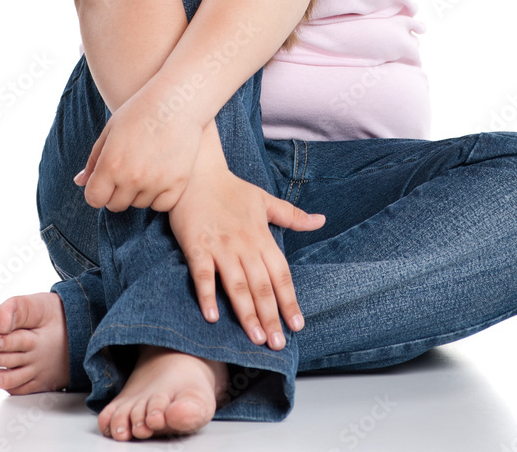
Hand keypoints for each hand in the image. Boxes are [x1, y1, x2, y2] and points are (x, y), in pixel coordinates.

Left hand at [73, 87, 203, 211]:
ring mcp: (156, 182)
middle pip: (116, 205)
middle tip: (129, 170)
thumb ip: (94, 160)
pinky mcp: (178, 183)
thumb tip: (79, 182)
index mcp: (110, 165)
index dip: (98, 191)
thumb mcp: (110, 131)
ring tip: (147, 166)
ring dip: (140, 192)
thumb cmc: (140, 112)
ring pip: (140, 204)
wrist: (176, 101)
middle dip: (117, 192)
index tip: (106, 181)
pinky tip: (161, 175)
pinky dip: (160, 195)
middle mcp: (132, 177)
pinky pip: (162, 205)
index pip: (94, 199)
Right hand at [168, 164, 325, 349]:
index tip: (298, 324)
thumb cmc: (231, 188)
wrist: (196, 172)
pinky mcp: (197, 247)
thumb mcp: (265, 200)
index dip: (290, 300)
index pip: (281, 274)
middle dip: (272, 316)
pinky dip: (208, 295)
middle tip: (278, 344)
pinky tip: (213, 317)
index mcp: (262, 236)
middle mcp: (244, 244)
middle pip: (262, 286)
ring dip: (247, 313)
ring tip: (256, 338)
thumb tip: (320, 220)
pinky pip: (204, 274)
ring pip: (237, 285)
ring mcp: (221, 247)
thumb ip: (291, 215)